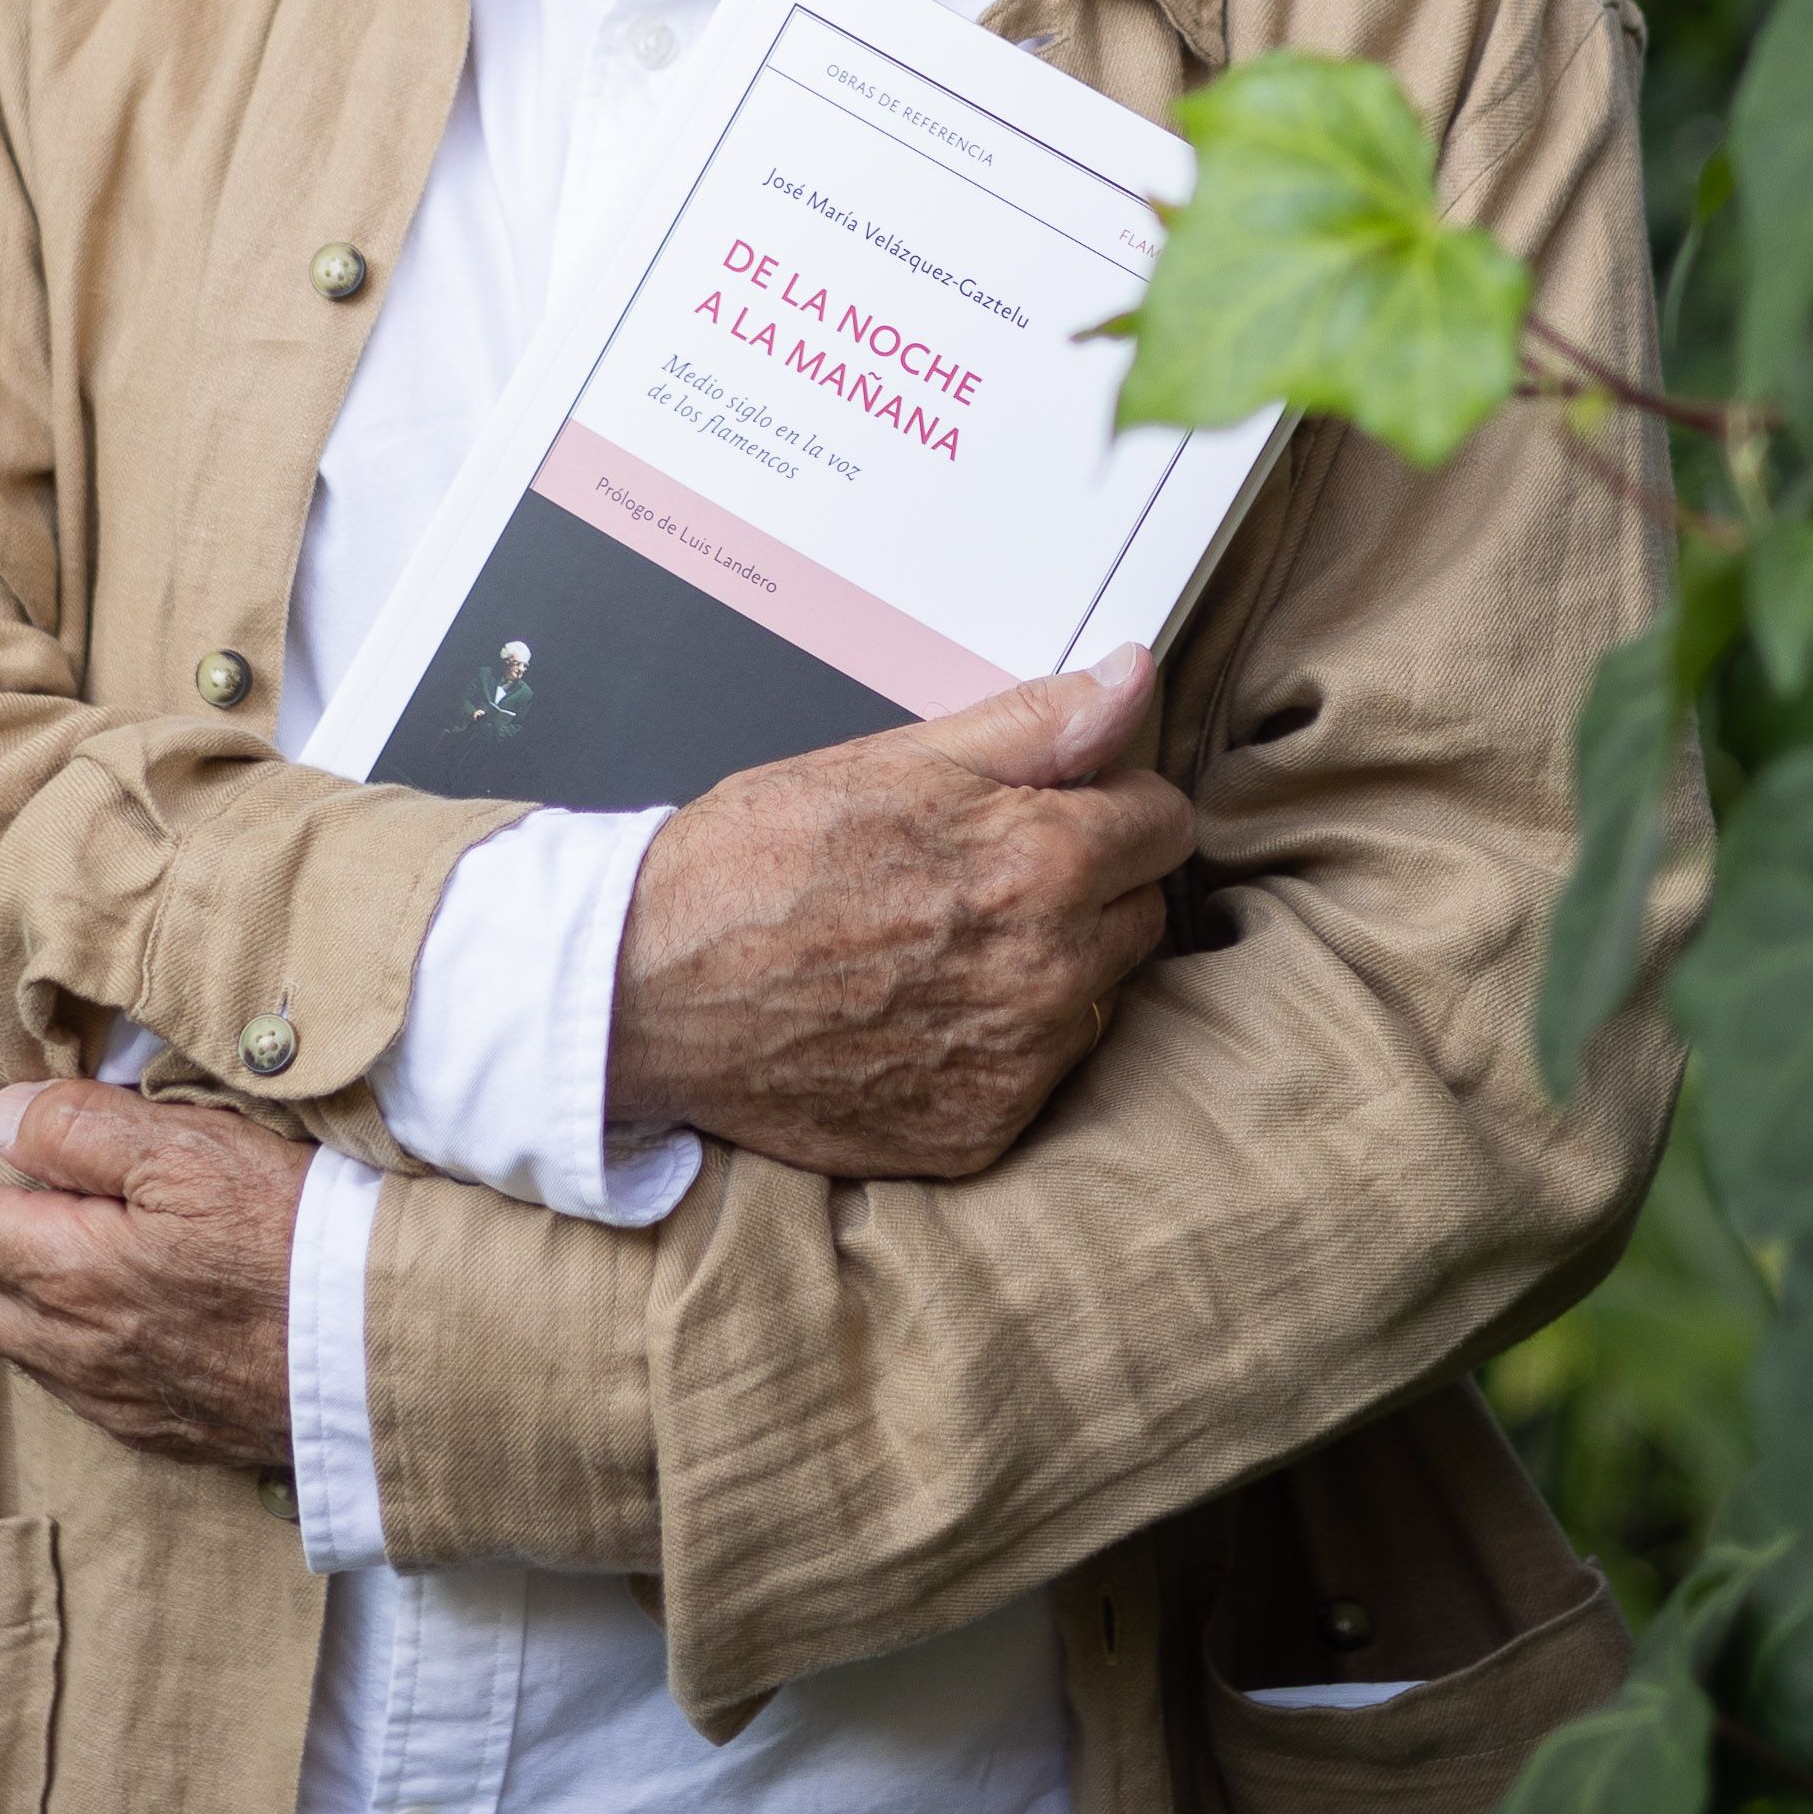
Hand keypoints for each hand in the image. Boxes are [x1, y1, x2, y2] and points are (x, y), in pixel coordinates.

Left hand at [0, 1082, 305, 1472]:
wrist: (391, 1360)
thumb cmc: (303, 1240)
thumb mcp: (194, 1150)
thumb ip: (81, 1128)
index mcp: (65, 1272)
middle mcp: (68, 1349)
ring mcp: (109, 1397)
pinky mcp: (154, 1425)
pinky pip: (51, 1370)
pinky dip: (21, 1314)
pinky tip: (56, 1282)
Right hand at [607, 645, 1192, 1182]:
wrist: (648, 988)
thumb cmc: (757, 865)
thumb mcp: (895, 758)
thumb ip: (1038, 723)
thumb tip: (1135, 680)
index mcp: (1047, 866)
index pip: (1164, 823)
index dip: (1108, 801)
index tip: (1052, 808)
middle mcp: (1052, 977)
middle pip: (1137, 913)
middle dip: (1082, 885)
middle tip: (977, 877)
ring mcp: (1018, 1067)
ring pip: (1092, 997)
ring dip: (1045, 970)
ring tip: (936, 946)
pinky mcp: (979, 1133)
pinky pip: (1034, 1077)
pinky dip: (993, 1047)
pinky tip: (916, 1013)